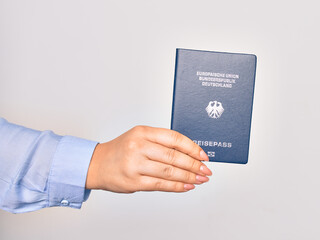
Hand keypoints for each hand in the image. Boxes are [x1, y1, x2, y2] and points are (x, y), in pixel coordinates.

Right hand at [85, 126, 211, 192]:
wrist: (96, 164)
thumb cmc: (121, 150)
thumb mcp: (139, 138)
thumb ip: (161, 143)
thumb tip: (188, 154)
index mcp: (143, 132)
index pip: (174, 138)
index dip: (192, 147)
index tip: (203, 156)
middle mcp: (139, 146)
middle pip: (173, 156)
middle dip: (193, 165)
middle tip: (205, 170)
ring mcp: (135, 164)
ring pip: (169, 171)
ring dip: (188, 177)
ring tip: (200, 180)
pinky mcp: (133, 181)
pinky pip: (160, 185)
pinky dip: (176, 187)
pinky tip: (186, 187)